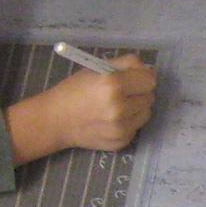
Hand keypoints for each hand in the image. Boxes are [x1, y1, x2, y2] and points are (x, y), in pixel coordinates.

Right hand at [6, 56, 157, 163]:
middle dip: (139, 92)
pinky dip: (129, 122)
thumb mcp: (97, 68)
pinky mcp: (121, 142)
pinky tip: (111, 120)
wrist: (55, 120)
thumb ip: (126, 64)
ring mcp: (121, 128)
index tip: (132, 78)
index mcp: (113, 85)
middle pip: (150, 97)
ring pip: (146, 113)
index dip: (142, 77)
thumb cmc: (74, 90)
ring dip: (137, 108)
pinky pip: (136, 127)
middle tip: (122, 92)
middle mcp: (120, 108)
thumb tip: (150, 70)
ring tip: (117, 106)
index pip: (150, 80)